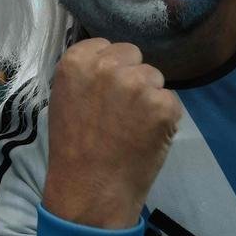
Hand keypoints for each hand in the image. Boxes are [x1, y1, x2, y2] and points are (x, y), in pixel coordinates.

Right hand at [42, 39, 180, 229]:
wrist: (90, 190)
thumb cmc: (73, 148)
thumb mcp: (65, 98)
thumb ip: (86, 75)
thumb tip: (111, 64)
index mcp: (76, 61)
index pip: (106, 45)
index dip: (109, 67)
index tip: (105, 90)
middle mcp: (107, 65)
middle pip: (133, 55)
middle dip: (131, 76)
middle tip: (122, 109)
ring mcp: (137, 84)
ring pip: (154, 77)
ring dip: (149, 97)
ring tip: (133, 126)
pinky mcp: (163, 105)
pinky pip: (170, 102)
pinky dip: (164, 119)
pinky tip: (148, 137)